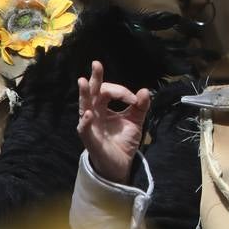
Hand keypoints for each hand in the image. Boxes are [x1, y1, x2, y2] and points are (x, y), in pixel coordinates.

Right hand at [77, 60, 150, 184]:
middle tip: (96, 64)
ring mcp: (91, 126)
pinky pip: (85, 129)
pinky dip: (86, 122)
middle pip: (92, 93)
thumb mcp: (135, 120)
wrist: (121, 164)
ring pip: (85, 107)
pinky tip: (89, 114)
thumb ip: (140, 106)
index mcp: (104, 107)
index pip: (109, 91)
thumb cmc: (123, 141)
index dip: (122, 91)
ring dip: (84, 94)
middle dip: (94, 79)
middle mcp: (95, 113)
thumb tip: (145, 90)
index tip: (134, 99)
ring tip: (83, 81)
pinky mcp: (91, 139)